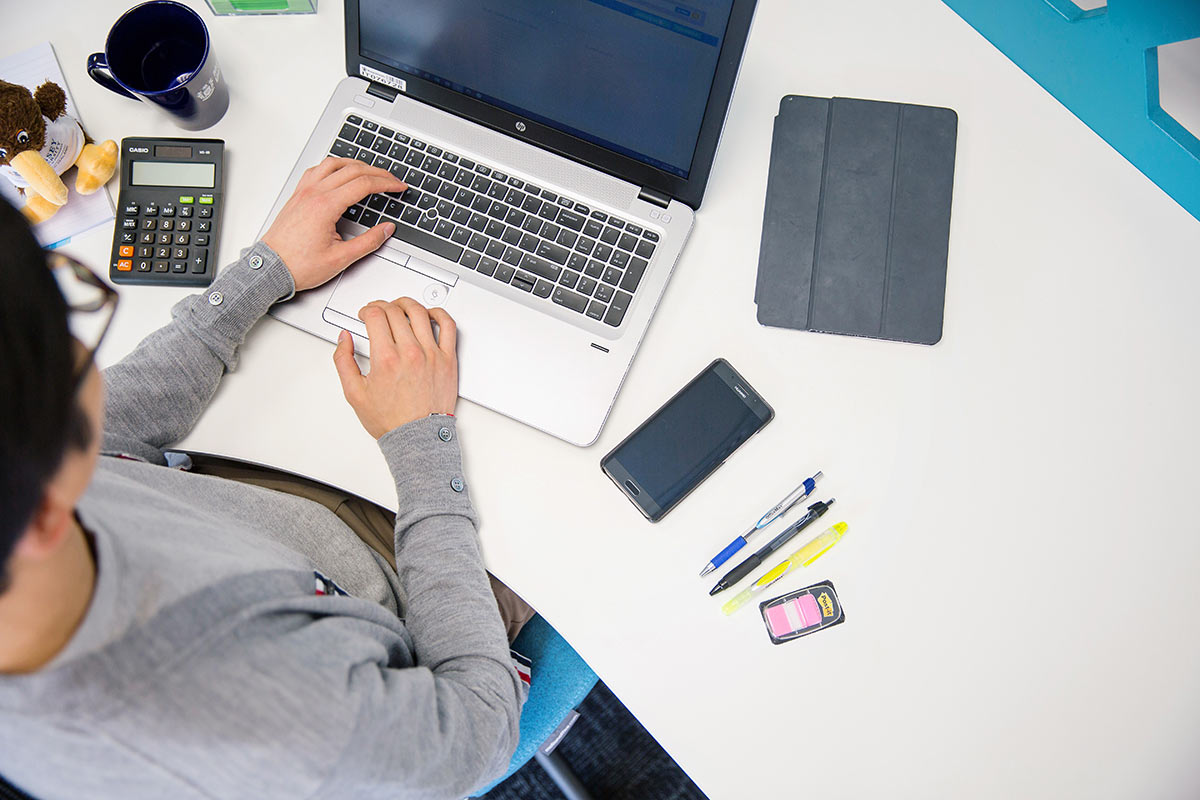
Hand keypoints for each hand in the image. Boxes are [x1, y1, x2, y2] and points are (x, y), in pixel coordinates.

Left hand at [262, 157, 405, 290]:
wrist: (270, 268)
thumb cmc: (298, 265)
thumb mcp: (341, 259)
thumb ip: (368, 242)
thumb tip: (386, 229)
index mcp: (325, 206)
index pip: (363, 184)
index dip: (386, 184)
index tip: (398, 187)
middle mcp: (313, 193)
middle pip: (352, 170)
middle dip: (377, 173)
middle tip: (392, 180)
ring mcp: (303, 191)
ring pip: (333, 163)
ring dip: (355, 164)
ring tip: (370, 171)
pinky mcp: (297, 195)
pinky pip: (317, 170)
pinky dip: (334, 167)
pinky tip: (340, 173)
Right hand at [332, 297, 458, 438]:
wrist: (417, 437)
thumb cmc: (391, 420)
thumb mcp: (354, 393)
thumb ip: (343, 361)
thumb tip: (344, 339)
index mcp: (386, 359)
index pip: (376, 315)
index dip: (367, 310)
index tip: (366, 315)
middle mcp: (410, 353)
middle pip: (395, 311)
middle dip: (382, 306)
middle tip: (378, 312)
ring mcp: (431, 354)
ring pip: (420, 313)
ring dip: (406, 304)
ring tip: (400, 308)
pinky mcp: (447, 359)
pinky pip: (448, 327)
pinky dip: (439, 314)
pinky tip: (430, 314)